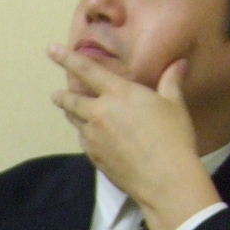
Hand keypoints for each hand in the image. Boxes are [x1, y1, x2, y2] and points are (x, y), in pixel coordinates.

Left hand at [48, 43, 221, 229]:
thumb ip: (170, 81)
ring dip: (72, 115)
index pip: (87, 71)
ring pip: (75, 122)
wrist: (163, 177)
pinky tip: (91, 137)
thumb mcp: (174, 104)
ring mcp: (93, 137)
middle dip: (62, 97)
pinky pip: (84, 141)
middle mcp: (99, 113)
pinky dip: (85, 135)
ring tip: (72, 113)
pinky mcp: (94, 157)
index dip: (67, 58)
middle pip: (71, 101)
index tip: (51, 51)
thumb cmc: (173, 136)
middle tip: (56, 95)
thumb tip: (179, 64)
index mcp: (118, 93)